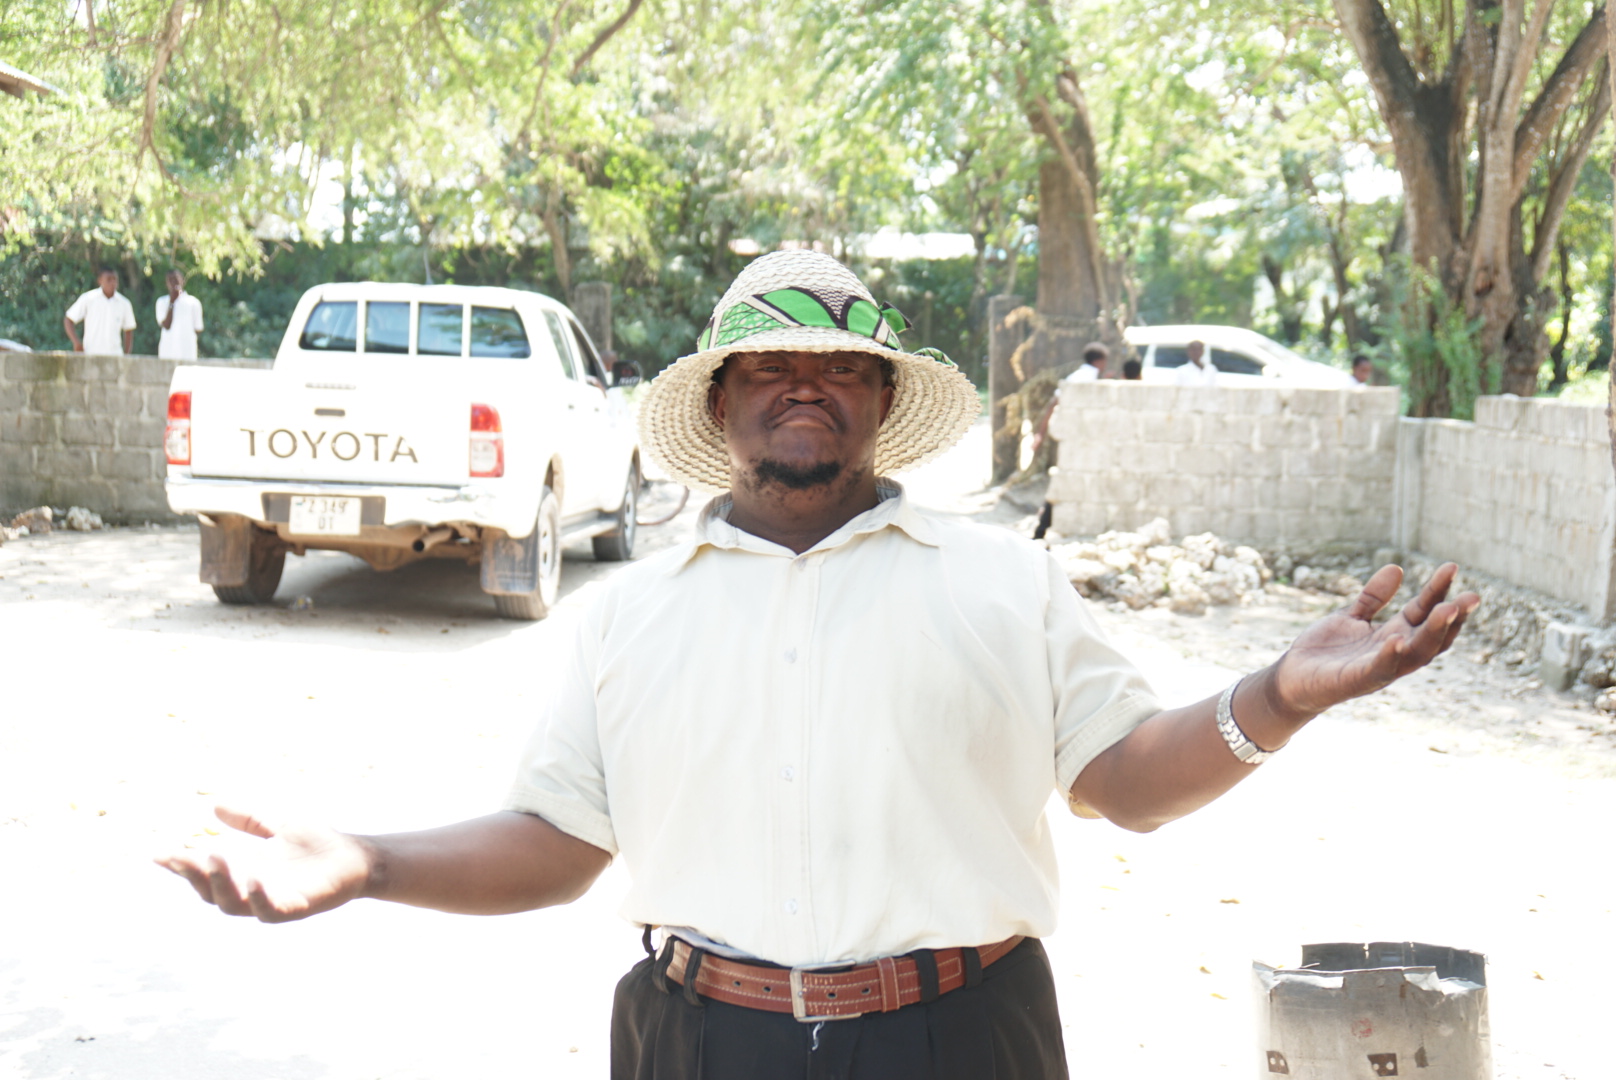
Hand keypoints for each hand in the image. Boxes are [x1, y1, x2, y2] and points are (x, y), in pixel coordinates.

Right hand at [155, 805, 373, 922]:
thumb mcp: (279, 824)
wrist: (357, 859)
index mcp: (244, 873)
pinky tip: (252, 879)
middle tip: (181, 856)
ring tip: (212, 857)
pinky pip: (271, 911)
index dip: (180, 866)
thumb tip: (214, 805)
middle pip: (211, 892)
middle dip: (193, 875)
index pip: (204, 874)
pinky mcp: (296, 908)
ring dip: (220, 883)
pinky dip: (259, 898)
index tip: (158, 853)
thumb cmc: (318, 844)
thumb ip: (250, 818)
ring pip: (234, 905)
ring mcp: (272, 902)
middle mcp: (252, 892)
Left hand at [1269, 563, 1479, 718]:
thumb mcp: (1350, 616)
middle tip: (1471, 596)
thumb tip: (1397, 568)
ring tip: (1447, 609)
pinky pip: (1378, 669)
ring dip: (1432, 633)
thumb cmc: (1325, 650)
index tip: (1452, 567)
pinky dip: (1389, 656)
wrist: (1292, 679)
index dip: (1438, 591)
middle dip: (1452, 617)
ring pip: (1416, 654)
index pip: (1423, 613)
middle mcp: (1394, 653)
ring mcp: (1378, 668)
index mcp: (1394, 636)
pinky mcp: (1357, 680)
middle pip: (1432, 636)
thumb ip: (1373, 597)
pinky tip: (1396, 640)